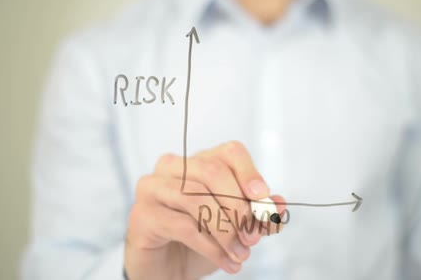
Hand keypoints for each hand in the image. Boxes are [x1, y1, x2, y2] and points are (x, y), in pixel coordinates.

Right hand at [124, 141, 285, 279]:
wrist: (165, 269)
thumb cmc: (200, 240)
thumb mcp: (235, 227)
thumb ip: (257, 215)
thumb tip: (279, 205)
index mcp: (199, 161)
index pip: (229, 152)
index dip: (249, 172)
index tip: (263, 197)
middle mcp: (172, 166)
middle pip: (211, 171)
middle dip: (239, 206)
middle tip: (254, 237)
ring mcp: (152, 187)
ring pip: (196, 198)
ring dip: (226, 231)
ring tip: (241, 254)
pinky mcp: (142, 214)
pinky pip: (182, 226)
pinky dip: (211, 247)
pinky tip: (226, 261)